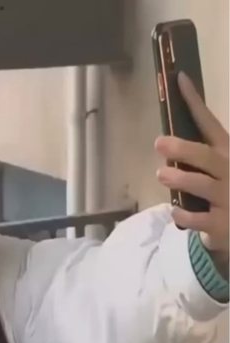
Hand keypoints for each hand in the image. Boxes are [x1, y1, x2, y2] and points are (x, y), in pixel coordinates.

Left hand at [155, 72, 228, 259]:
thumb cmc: (223, 191)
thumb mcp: (216, 168)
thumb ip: (197, 154)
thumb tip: (165, 140)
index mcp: (226, 152)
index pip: (209, 123)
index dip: (194, 102)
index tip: (179, 79)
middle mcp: (229, 171)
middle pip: (206, 156)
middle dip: (183, 149)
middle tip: (159, 143)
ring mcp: (227, 197)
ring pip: (202, 185)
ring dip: (180, 179)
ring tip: (161, 174)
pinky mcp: (221, 223)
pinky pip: (199, 218)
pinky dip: (184, 215)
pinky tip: (174, 210)